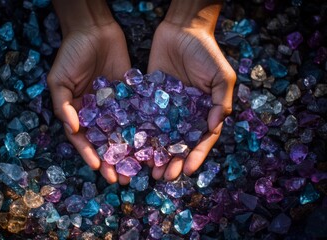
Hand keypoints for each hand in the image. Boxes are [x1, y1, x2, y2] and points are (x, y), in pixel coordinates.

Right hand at [47, 19, 130, 183]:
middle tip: (123, 179)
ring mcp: (115, 107)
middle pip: (105, 143)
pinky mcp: (131, 96)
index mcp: (78, 113)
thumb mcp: (59, 80)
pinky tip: (150, 144)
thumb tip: (72, 129)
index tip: (99, 169)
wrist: (94, 30)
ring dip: (129, 152)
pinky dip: (141, 131)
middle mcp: (98, 114)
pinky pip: (136, 116)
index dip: (90, 155)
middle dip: (113, 161)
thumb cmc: (71, 54)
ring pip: (123, 134)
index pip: (84, 140)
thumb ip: (63, 105)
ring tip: (138, 169)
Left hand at [148, 1, 235, 180]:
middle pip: (179, 144)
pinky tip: (134, 148)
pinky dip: (140, 135)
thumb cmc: (206, 52)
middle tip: (164, 176)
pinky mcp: (149, 99)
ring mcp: (166, 109)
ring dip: (155, 154)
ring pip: (160, 137)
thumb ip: (220, 101)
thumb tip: (214, 126)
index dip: (196, 156)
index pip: (201, 140)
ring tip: (149, 170)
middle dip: (173, 161)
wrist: (181, 30)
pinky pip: (144, 119)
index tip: (189, 171)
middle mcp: (184, 115)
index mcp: (203, 112)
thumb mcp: (221, 76)